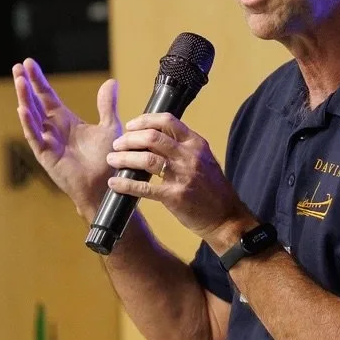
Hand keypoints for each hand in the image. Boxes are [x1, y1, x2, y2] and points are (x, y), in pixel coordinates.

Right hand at [15, 58, 121, 218]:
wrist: (108, 186)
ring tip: (19, 81)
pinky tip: (23, 109)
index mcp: (66, 121)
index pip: (47, 96)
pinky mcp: (47, 156)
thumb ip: (106, 105)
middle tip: (17, 67)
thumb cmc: (108, 160)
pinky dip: (29, 123)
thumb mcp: (110, 127)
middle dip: (26, 85)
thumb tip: (110, 82)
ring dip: (25, 99)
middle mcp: (53, 129)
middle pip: (35, 102)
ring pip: (32, 117)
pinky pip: (35, 137)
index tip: (28, 63)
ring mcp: (48, 142)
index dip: (38, 80)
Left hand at [105, 113, 251, 243]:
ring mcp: (183, 176)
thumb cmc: (214, 191)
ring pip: (146, 159)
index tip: (131, 125)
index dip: (144, 120)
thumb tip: (156, 137)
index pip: (167, 121)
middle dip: (129, 139)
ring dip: (124, 158)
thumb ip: (184, 148)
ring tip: (112, 159)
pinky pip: (144, 188)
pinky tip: (114, 184)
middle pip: (152, 137)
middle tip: (117, 144)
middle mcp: (190, 156)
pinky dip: (125, 184)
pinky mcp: (175, 197)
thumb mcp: (204, 160)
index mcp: (196, 144)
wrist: (227, 218)